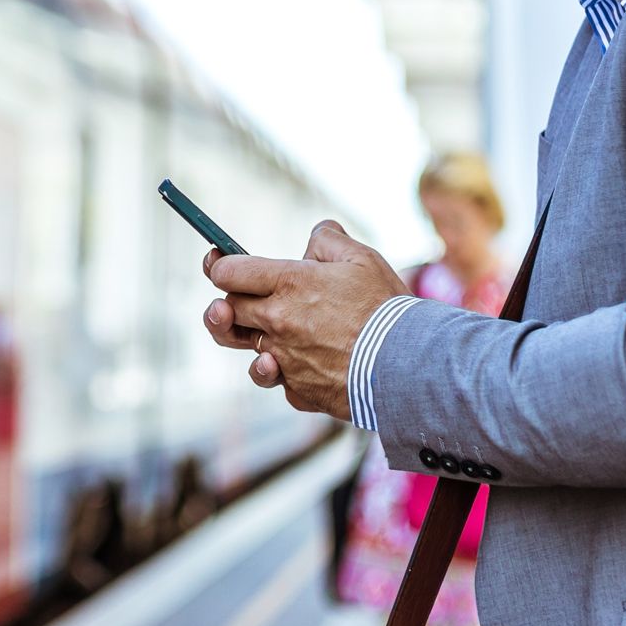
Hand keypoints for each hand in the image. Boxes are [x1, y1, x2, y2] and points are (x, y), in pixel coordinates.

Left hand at [201, 220, 408, 420]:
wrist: (407, 364)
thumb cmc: (385, 306)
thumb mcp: (362, 257)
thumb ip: (328, 240)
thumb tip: (315, 235)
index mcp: (288, 284)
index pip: (228, 272)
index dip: (219, 264)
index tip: (219, 262)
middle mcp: (278, 322)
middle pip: (227, 311)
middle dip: (226, 303)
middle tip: (234, 299)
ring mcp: (284, 360)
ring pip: (246, 351)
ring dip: (248, 341)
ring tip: (262, 338)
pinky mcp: (299, 390)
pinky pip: (281, 380)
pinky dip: (288, 372)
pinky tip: (307, 364)